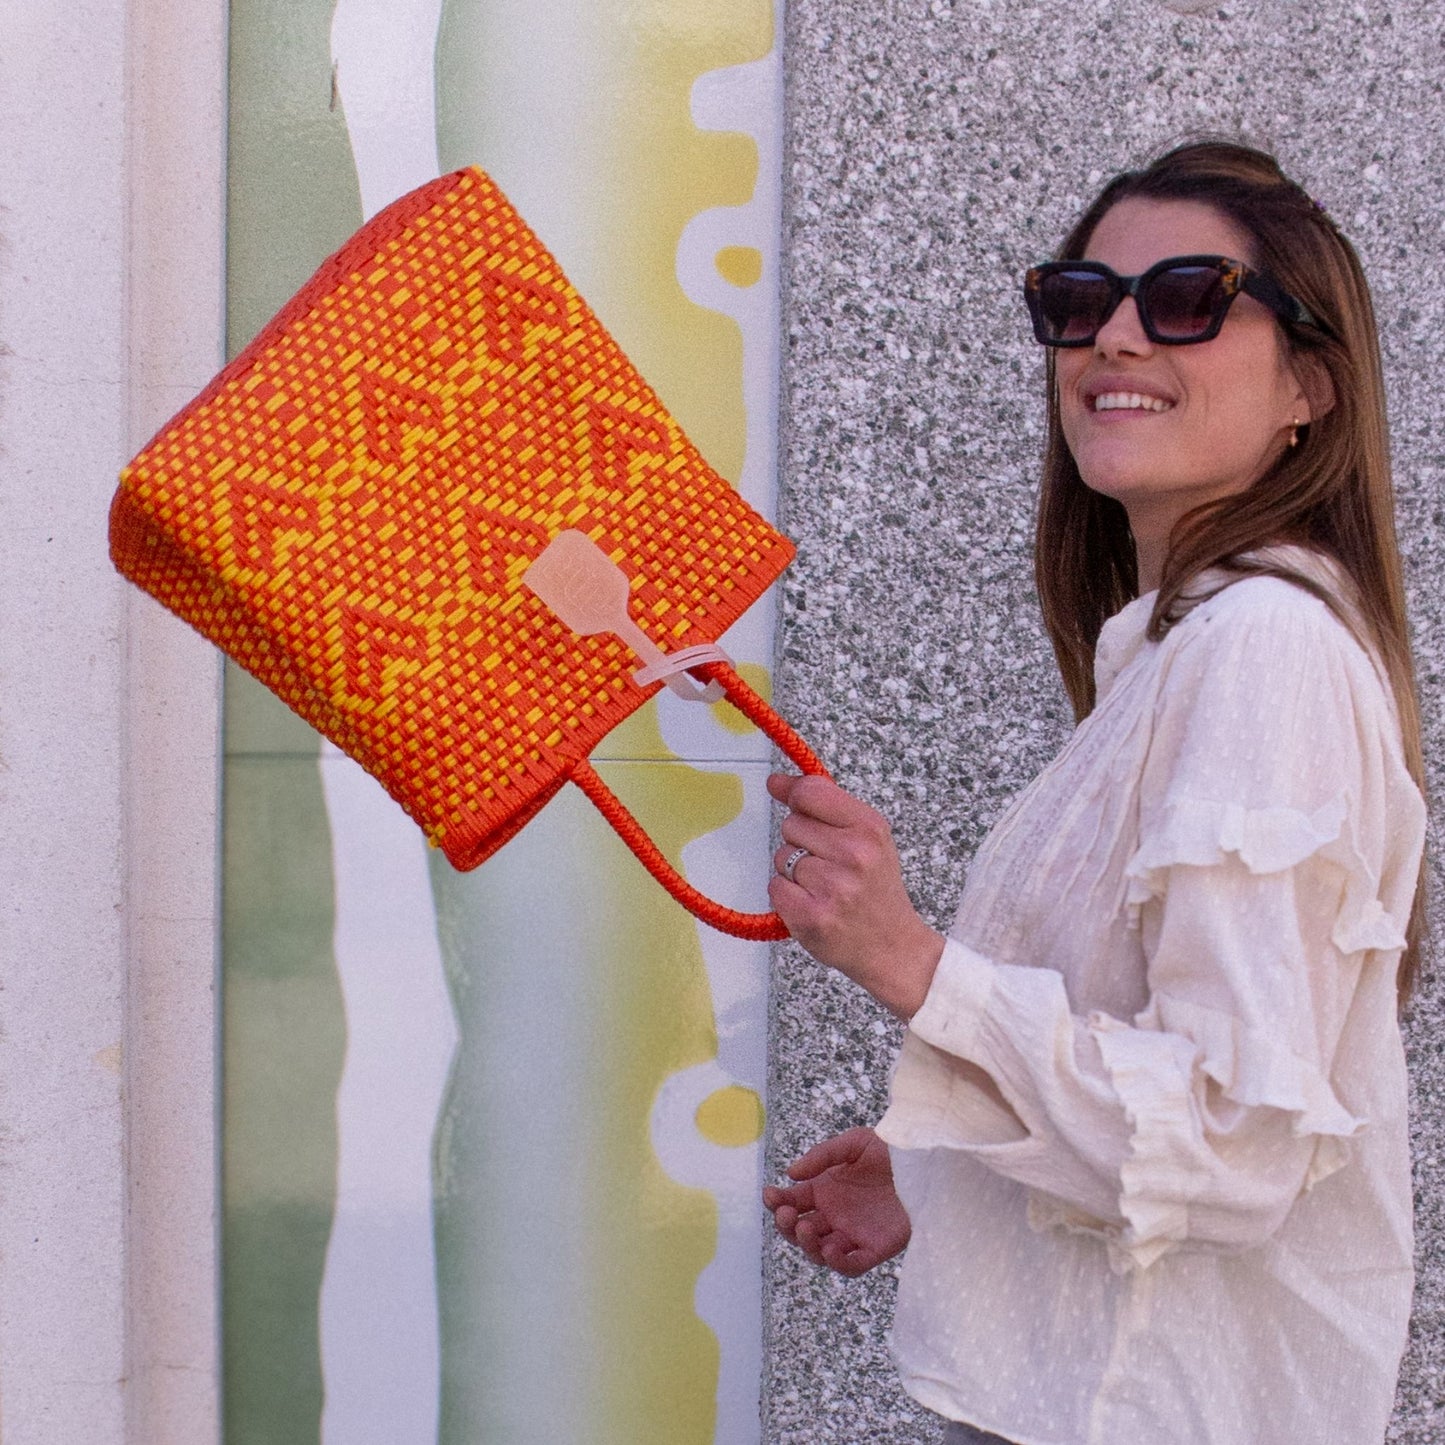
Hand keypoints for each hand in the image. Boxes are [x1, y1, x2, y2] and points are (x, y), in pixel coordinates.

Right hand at [763, 1127, 910, 1276]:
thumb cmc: (890, 1150)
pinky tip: (831, 1250)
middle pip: (800, 1231)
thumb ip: (823, 1156)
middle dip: (786, 1226)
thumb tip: (791, 1174)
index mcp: (825, 1190)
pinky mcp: (875, 1249)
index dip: (777, 1201)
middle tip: (787, 1215)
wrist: (926, 1164)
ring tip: (807, 1229)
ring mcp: (853, 1234)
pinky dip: (839, 1264)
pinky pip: (852, 1266)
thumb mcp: (854, 1143)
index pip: (792, 1201)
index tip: (770, 1195)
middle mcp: (834, 1215)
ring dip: (808, 1245)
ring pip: (820, 1252)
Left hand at [768, 772, 943, 1017]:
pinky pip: (775, 887)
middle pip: (791, 824)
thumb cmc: (877, 889)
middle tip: (828, 863)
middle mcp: (853, 855)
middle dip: (801, 840)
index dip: (792, 792)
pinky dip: (787, 896)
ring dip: (794, 871)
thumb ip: (826, 807)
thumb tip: (776, 782)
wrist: (894, 948)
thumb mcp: (869, 838)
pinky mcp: (811, 917)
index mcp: (869, 828)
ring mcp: (832, 888)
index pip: (811, 792)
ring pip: (782, 857)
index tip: (784, 793)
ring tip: (824, 887)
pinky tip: (812, 904)